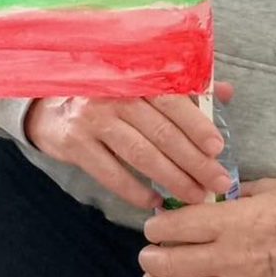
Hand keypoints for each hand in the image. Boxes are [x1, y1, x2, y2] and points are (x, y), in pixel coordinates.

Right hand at [24, 82, 234, 209]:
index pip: (174, 101)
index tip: (219, 149)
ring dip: (172, 179)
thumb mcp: (143, 82)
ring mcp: (93, 119)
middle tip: (217, 182)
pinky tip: (155, 201)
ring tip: (194, 195)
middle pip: (162, 132)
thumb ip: (186, 87)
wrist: (49, 101)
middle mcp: (115, 94)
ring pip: (141, 155)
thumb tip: (226, 93)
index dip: (198, 126)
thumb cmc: (108, 92)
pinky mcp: (75, 144)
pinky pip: (111, 173)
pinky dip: (135, 191)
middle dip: (194, 161)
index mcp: (137, 75)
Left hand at [138, 177, 275, 276]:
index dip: (158, 225)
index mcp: (235, 222)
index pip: (178, 226)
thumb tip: (204, 197)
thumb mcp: (269, 187)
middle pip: (172, 263)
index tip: (154, 222)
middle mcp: (232, 258)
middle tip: (149, 250)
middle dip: (152, 257)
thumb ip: (232, 195)